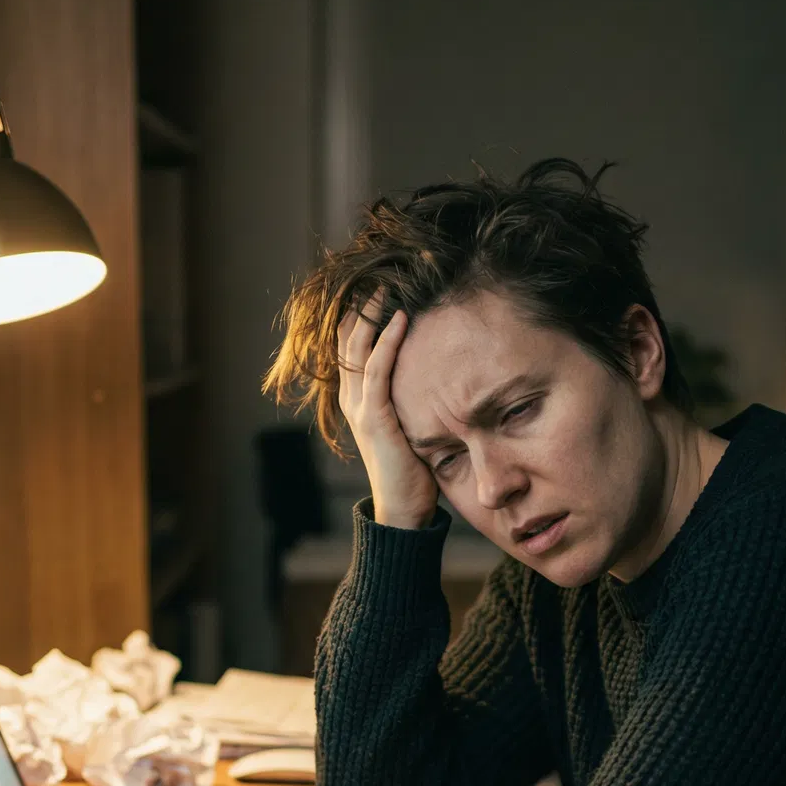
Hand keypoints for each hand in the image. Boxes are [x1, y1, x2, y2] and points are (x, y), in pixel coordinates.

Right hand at [337, 294, 437, 529]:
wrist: (404, 509)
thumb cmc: (413, 470)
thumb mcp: (410, 425)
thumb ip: (413, 399)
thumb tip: (438, 375)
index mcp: (358, 400)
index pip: (351, 347)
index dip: (359, 317)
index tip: (376, 289)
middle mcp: (352, 399)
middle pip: (347, 340)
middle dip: (361, 307)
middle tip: (379, 276)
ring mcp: (360, 407)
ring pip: (357, 349)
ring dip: (371, 315)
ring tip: (385, 286)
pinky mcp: (374, 417)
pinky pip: (378, 370)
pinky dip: (387, 341)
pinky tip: (399, 318)